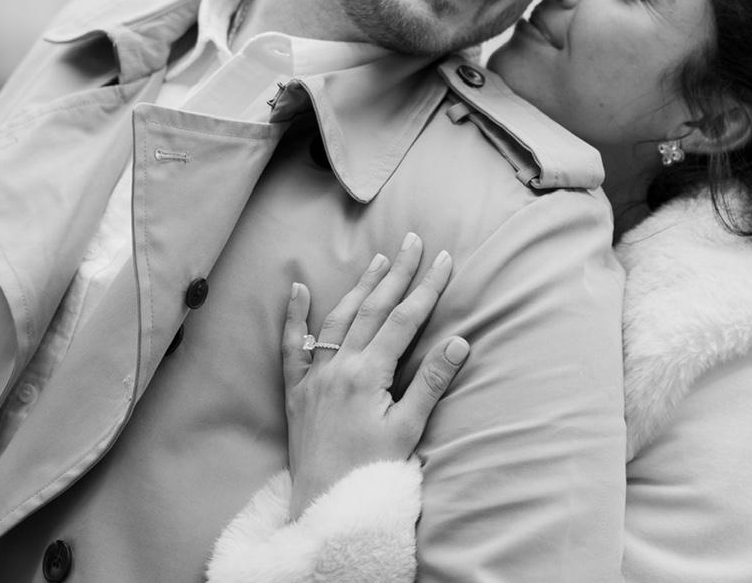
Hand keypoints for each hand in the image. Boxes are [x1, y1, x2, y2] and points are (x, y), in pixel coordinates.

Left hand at [281, 234, 469, 519]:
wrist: (323, 509)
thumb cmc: (370, 474)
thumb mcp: (407, 431)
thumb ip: (431, 383)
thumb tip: (459, 341)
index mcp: (368, 374)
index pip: (403, 320)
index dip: (426, 288)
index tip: (443, 259)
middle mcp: (339, 366)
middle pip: (372, 309)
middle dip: (396, 273)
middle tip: (412, 241)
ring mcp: (314, 376)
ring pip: (338, 318)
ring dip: (359, 286)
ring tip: (379, 260)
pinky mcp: (296, 391)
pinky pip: (292, 346)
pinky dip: (294, 316)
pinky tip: (296, 289)